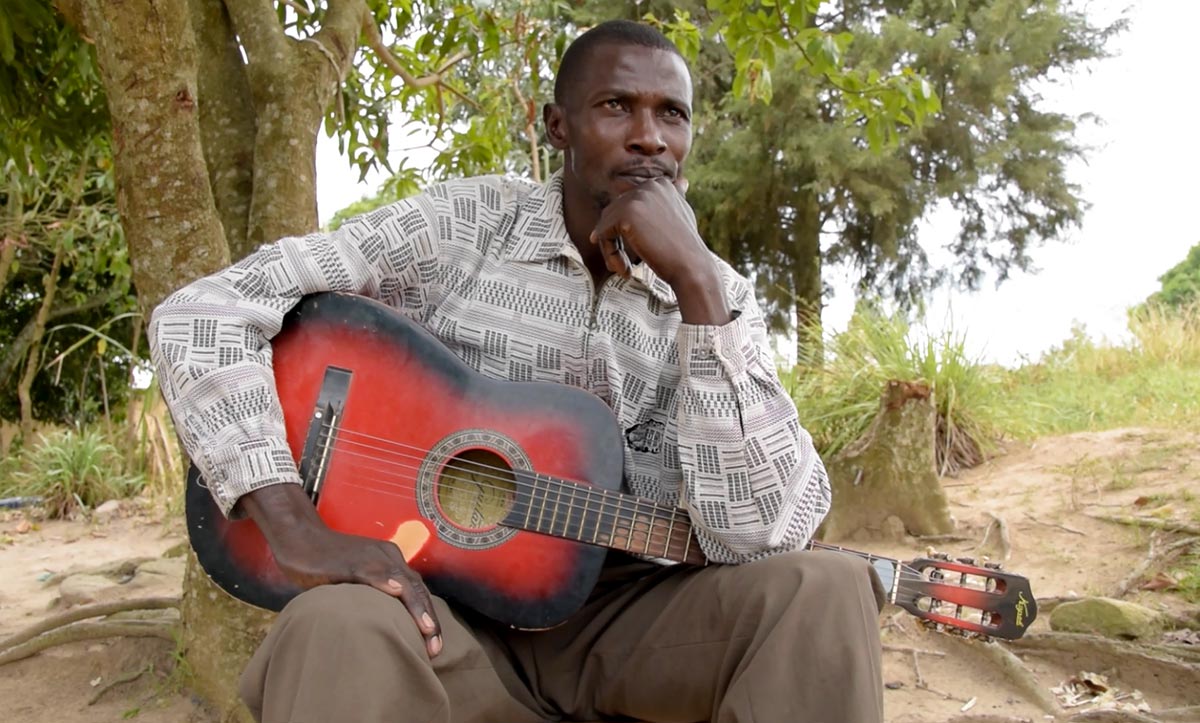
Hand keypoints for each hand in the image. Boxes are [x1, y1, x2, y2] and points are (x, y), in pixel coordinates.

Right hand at [239, 484, 442, 656]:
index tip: (435, 647)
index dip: (428, 618)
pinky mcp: (351, 561)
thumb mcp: (356, 580)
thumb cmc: (325, 562)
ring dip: (416, 608)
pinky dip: (385, 581)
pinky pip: (371, 571)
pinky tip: (395, 592)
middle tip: (436, 650)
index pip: (417, 592)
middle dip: (429, 620)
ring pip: (402, 582)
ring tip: (426, 631)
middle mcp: (387, 557)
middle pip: (417, 590)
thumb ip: (371, 595)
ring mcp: (371, 557)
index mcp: (391, 562)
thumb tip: (383, 625)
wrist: (299, 537)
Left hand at [591, 176, 730, 324]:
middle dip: (616, 239)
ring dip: (611, 249)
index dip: (627, 230)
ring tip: (624, 268)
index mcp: (661, 184)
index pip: (628, 204)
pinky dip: (610, 254)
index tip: (637, 249)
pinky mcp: (626, 214)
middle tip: (624, 264)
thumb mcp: (684, 214)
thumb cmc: (686, 248)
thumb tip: (683, 182)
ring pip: (606, 224)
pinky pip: (603, 234)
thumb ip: (675, 198)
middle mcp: (649, 186)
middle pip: (614, 212)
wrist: (691, 266)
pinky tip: (625, 269)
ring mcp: (637, 198)